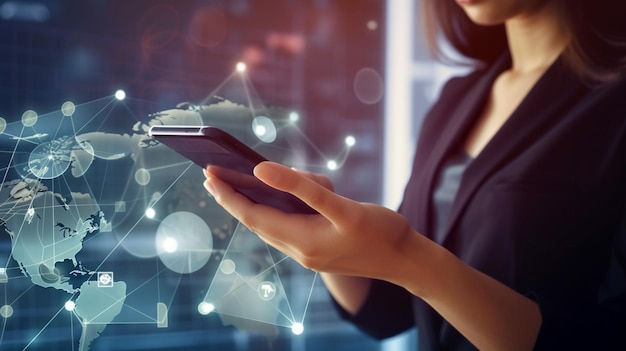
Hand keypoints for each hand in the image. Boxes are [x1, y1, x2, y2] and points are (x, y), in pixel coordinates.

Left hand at [203, 161, 414, 280]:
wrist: (407, 261)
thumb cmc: (381, 232)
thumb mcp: (342, 205)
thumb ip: (302, 188)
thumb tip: (262, 170)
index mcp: (302, 241)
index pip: (253, 215)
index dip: (229, 195)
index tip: (209, 175)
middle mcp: (300, 251)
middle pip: (256, 221)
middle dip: (232, 199)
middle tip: (211, 177)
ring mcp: (309, 254)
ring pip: (270, 226)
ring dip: (250, 206)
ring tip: (235, 185)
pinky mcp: (318, 251)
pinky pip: (286, 229)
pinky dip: (272, 213)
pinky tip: (272, 202)